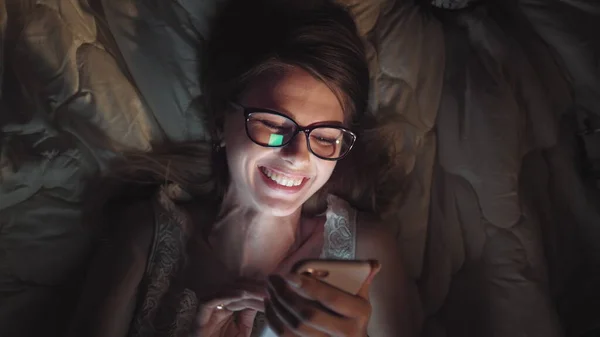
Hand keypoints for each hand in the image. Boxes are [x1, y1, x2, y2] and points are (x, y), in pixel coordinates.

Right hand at [193, 281, 266, 336]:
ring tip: (258, 291)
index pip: (239, 294)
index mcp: (223, 313)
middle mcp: (213, 311)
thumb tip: (258, 298)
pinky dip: (224, 296)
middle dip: (250, 286)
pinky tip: (241, 295)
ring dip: (241, 290)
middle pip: (231, 290)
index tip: (270, 287)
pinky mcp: (197, 322)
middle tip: (267, 287)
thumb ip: (247, 316)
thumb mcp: (242, 332)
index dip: (254, 289)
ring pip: (221, 293)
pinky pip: (208, 302)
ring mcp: (204, 316)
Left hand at [265, 261, 380, 335]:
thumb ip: (362, 278)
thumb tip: (373, 264)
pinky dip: (275, 322)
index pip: (331, 298)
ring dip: (277, 307)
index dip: (309, 286)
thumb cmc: (353, 314)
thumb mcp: (362, 297)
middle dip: (285, 296)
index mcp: (359, 312)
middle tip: (273, 280)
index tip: (289, 275)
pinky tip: (270, 307)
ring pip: (295, 328)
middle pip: (308, 315)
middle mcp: (346, 332)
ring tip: (269, 290)